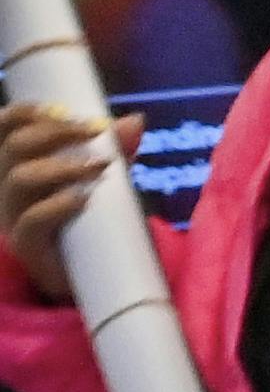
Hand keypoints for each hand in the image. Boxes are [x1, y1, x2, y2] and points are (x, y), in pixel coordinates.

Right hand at [3, 104, 141, 304]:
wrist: (95, 280)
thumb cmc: (93, 225)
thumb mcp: (108, 183)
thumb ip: (115, 153)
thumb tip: (134, 120)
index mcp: (19, 167)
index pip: (4, 129)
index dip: (24, 113)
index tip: (62, 110)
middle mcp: (8, 189)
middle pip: (13, 148)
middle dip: (54, 132)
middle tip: (93, 133)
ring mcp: (12, 219)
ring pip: (19, 178)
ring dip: (62, 166)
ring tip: (100, 167)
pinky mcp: (25, 247)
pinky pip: (30, 221)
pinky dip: (58, 205)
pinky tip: (84, 200)